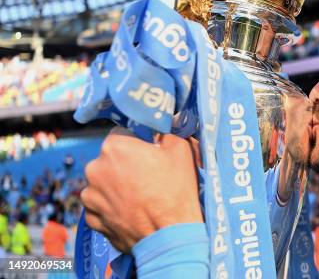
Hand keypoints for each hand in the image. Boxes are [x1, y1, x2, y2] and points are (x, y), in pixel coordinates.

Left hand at [82, 127, 202, 251]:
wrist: (170, 236)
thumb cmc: (176, 190)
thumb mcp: (180, 149)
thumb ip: (165, 132)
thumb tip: (160, 129)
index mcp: (114, 147)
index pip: (122, 133)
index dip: (137, 141)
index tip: (149, 152)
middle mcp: (94, 168)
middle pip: (110, 159)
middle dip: (125, 164)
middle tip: (147, 176)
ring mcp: (90, 196)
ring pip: (103, 183)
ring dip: (116, 186)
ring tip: (140, 198)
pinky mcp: (91, 220)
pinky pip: (101, 206)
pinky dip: (112, 207)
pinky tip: (132, 212)